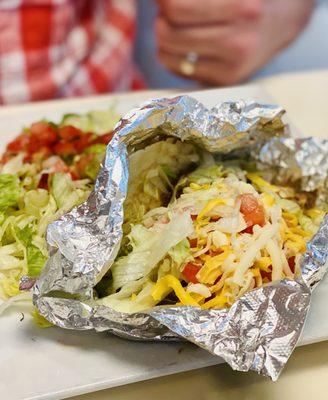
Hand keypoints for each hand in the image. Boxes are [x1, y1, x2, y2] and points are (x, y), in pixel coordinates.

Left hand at [156, 0, 314, 84]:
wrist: (281, 22)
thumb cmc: (247, 1)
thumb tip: (158, 3)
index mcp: (241, 8)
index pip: (175, 8)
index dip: (163, 3)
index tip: (164, 2)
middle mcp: (238, 40)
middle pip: (168, 33)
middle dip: (161, 20)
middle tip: (168, 14)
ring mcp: (233, 66)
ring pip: (169, 55)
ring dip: (163, 41)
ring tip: (175, 29)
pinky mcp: (226, 81)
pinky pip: (180, 71)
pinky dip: (173, 58)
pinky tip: (185, 48)